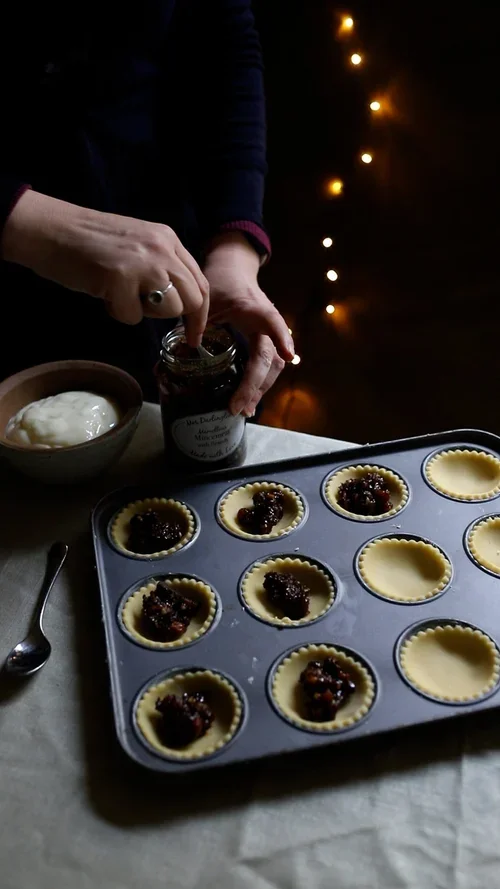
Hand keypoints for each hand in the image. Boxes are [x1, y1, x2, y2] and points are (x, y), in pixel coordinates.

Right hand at [1, 190, 208, 344]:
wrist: (50, 230)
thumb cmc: (88, 242)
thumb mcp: (137, 245)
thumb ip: (161, 267)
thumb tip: (178, 303)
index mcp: (168, 239)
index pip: (200, 283)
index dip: (199, 315)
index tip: (193, 335)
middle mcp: (162, 248)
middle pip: (193, 299)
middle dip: (175, 317)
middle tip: (145, 312)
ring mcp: (144, 262)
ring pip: (170, 309)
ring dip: (144, 312)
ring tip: (119, 293)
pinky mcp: (121, 278)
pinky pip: (133, 317)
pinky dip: (117, 312)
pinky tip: (102, 292)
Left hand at [204, 233, 293, 415]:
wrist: (234, 272)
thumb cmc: (220, 283)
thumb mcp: (204, 299)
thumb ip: (193, 324)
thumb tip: (176, 356)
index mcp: (254, 308)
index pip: (272, 321)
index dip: (281, 337)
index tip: (287, 355)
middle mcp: (267, 323)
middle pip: (270, 357)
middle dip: (256, 384)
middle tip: (239, 407)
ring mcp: (268, 335)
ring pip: (272, 366)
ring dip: (260, 389)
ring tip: (244, 410)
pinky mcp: (264, 343)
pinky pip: (267, 366)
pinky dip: (259, 384)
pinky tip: (249, 402)